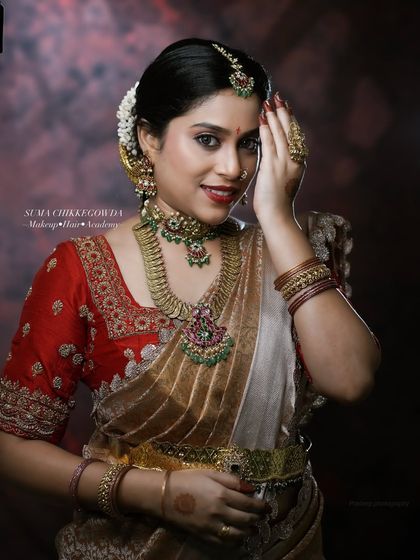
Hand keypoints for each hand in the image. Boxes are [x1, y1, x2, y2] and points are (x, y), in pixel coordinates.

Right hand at [162, 469, 266, 546]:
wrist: (164, 495)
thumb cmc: (188, 479)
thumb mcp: (210, 473)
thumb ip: (232, 480)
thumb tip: (251, 487)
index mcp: (222, 494)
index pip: (249, 504)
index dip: (261, 506)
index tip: (268, 506)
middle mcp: (219, 512)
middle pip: (246, 519)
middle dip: (258, 518)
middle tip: (263, 517)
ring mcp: (212, 526)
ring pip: (238, 534)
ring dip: (249, 532)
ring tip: (254, 528)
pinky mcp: (204, 535)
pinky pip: (224, 543)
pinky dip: (235, 542)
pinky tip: (239, 537)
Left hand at [253, 93, 305, 222]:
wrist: (278, 216)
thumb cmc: (277, 203)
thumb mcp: (282, 181)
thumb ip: (279, 166)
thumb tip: (272, 155)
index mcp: (298, 163)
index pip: (295, 136)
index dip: (290, 120)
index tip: (286, 106)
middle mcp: (294, 161)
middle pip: (290, 131)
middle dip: (283, 113)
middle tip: (278, 97)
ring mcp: (284, 164)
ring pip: (280, 135)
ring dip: (274, 117)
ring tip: (269, 103)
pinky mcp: (272, 168)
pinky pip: (269, 144)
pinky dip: (266, 130)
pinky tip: (262, 119)